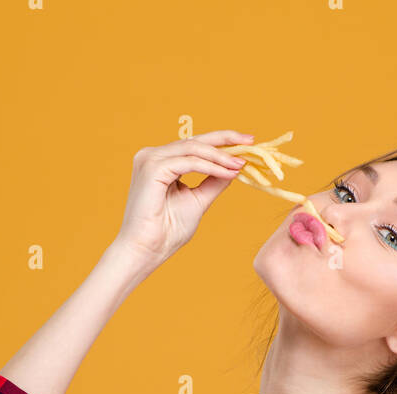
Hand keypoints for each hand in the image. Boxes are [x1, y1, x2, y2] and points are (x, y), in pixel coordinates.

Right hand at [112, 130, 253, 265]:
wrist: (146, 251)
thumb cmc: (167, 232)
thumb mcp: (197, 201)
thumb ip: (213, 182)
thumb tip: (235, 168)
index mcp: (161, 163)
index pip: (195, 146)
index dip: (221, 143)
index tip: (247, 144)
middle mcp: (153, 156)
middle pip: (195, 141)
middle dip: (225, 139)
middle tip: (250, 140)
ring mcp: (150, 159)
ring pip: (193, 149)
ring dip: (220, 156)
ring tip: (241, 165)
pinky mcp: (152, 167)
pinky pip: (189, 162)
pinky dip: (211, 166)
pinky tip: (228, 173)